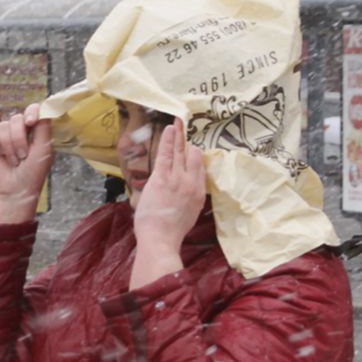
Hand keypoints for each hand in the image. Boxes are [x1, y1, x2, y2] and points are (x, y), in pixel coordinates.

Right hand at [0, 103, 52, 222]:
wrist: (16, 187)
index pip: (34, 109)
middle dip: (19, 139)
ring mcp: (8, 134)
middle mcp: (23, 129)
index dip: (31, 112)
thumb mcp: (44, 149)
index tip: (30, 122)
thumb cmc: (34, 171)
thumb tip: (43, 109)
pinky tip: (1, 154)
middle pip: (17, 118)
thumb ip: (44, 128)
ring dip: (9, 146)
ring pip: (4, 126)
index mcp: (38, 130)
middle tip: (23, 155)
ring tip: (14, 159)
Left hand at [130, 122, 207, 286]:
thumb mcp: (188, 216)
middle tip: (186, 126)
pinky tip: (169, 129)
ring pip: (180, 152)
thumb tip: (183, 195)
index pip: (200, 168)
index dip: (196, 156)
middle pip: (193, 156)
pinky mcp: (162, 177)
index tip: (193, 147)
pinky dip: (168, 139)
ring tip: (178, 122)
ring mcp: (178, 178)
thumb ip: (188, 200)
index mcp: (198, 194)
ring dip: (178, 135)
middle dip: (188, 140)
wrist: (161, 239)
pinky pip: (166, 153)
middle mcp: (191, 183)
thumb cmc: (170, 233)